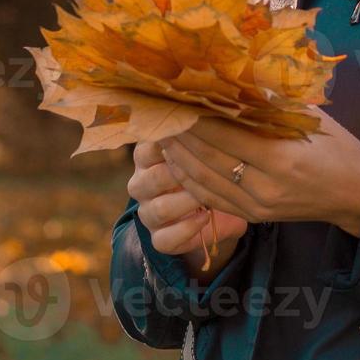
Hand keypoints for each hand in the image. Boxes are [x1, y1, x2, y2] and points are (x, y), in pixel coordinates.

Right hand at [129, 140, 247, 276]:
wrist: (216, 210)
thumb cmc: (210, 170)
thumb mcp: (207, 151)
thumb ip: (203, 138)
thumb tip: (217, 120)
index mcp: (147, 157)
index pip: (146, 148)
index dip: (170, 146)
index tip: (194, 142)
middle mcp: (142, 184)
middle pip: (149, 180)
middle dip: (179, 176)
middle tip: (205, 171)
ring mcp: (148, 213)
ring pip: (157, 210)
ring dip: (185, 203)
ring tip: (208, 196)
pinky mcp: (158, 238)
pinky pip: (164, 239)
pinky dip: (187, 229)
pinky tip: (205, 218)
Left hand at [158, 109, 359, 237]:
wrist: (356, 192)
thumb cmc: (335, 145)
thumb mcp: (308, 115)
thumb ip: (269, 100)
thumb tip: (231, 75)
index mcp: (280, 157)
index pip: (222, 134)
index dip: (193, 116)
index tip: (174, 96)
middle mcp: (263, 185)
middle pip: (206, 157)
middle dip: (179, 134)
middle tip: (159, 112)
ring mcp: (255, 205)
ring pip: (202, 180)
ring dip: (178, 156)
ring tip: (162, 133)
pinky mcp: (252, 216)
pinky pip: (210, 197)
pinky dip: (189, 178)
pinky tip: (178, 161)